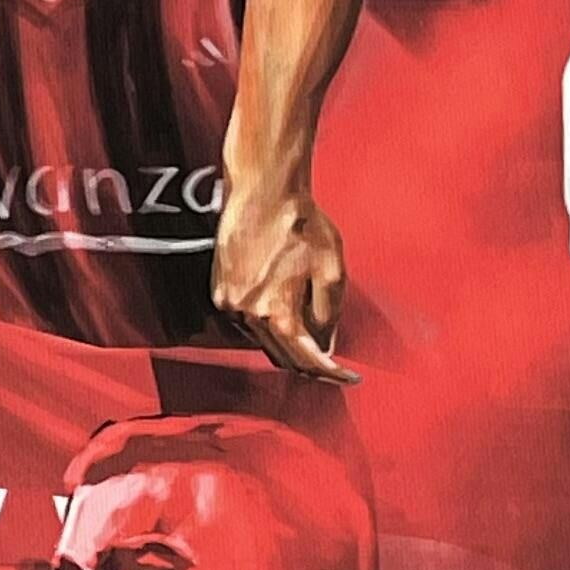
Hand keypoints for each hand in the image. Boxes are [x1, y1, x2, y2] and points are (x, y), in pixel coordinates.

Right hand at [213, 180, 358, 384]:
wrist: (263, 192)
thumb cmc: (300, 224)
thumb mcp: (332, 271)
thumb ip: (329, 315)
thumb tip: (326, 345)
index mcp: (276, 312)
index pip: (307, 360)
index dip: (331, 373)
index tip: (349, 377)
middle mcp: (247, 314)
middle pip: (282, 357)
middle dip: (310, 364)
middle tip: (334, 364)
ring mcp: (228, 304)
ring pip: (263, 342)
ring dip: (288, 345)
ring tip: (313, 338)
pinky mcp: (219, 291)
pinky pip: (247, 324)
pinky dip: (268, 326)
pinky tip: (285, 314)